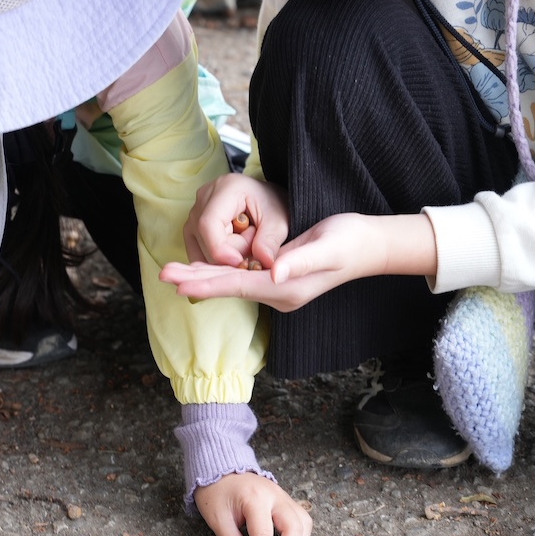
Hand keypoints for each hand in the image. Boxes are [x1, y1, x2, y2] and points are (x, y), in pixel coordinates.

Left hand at [162, 212, 437, 310]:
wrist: (371, 247)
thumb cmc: (351, 241)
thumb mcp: (328, 248)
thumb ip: (299, 261)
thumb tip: (274, 273)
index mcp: (283, 288)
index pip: (235, 284)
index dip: (205, 280)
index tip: (177, 279)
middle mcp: (277, 294)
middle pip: (228, 287)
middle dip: (195, 281)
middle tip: (163, 274)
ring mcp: (278, 290)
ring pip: (232, 285)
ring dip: (203, 278)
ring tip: (173, 273)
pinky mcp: (278, 280)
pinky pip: (242, 279)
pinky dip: (219, 274)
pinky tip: (203, 269)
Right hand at [183, 173, 288, 266]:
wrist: (265, 200)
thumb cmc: (272, 205)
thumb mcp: (279, 221)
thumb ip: (270, 241)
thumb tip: (264, 262)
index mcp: (224, 189)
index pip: (208, 224)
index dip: (220, 248)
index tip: (239, 262)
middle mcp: (201, 200)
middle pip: (205, 241)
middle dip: (232, 253)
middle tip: (254, 242)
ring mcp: (192, 215)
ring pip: (201, 251)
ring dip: (225, 257)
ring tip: (244, 241)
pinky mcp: (190, 230)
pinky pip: (198, 255)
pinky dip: (216, 260)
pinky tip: (232, 250)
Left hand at [195, 473, 312, 535]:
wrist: (221, 470)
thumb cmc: (216, 492)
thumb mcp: (217, 519)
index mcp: (255, 498)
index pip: (264, 535)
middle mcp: (275, 495)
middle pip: (294, 528)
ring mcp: (284, 496)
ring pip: (303, 524)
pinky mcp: (287, 501)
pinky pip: (302, 520)